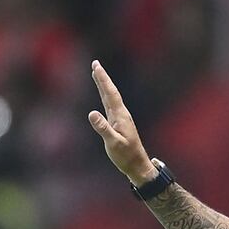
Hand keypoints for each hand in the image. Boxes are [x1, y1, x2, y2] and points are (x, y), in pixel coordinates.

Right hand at [88, 60, 156, 184]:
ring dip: (103, 85)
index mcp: (120, 116)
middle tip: (95, 63)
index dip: (103, 80)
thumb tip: (92, 113)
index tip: (96, 67)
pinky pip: (109, 105)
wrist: (137, 164)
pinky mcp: (118, 123)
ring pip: (110, 97)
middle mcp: (121, 114)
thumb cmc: (126, 156)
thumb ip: (103, 128)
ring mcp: (120, 118)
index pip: (110, 94)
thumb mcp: (113, 143)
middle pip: (110, 92)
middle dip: (102, 78)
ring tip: (97, 74)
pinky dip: (104, 96)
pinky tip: (103, 94)